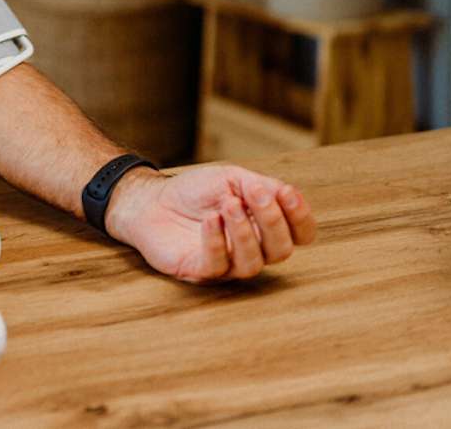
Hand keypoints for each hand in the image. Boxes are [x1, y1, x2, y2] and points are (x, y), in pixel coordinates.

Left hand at [103, 165, 316, 282]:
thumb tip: (288, 194)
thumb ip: (261, 186)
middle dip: (273, 221)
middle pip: (281, 250)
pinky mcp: (200, 271)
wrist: (151, 201)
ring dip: (244, 232)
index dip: (300, 218)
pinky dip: (217, 240)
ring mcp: (227, 264)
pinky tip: (210, 220)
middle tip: (256, 194)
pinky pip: (217, 265)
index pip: (300, 234)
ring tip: (228, 205)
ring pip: (253, 263)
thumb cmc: (193, 192)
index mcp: (265, 227)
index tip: (286, 193)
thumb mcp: (231, 178)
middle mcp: (252, 250)